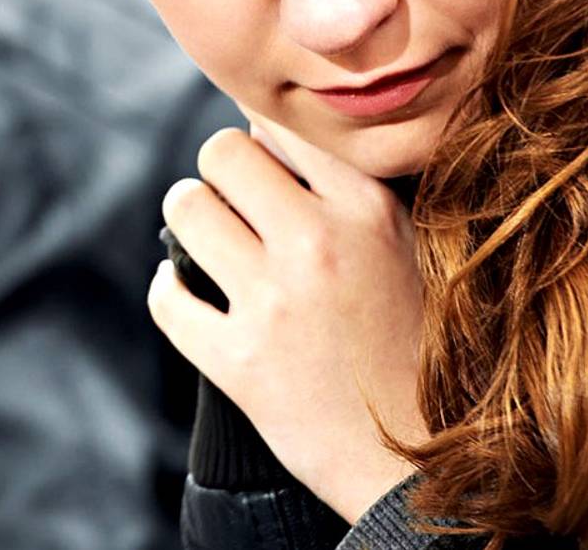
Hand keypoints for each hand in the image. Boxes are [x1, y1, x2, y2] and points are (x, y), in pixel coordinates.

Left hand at [149, 116, 426, 521]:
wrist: (421, 462)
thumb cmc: (420, 350)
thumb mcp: (414, 252)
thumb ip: (358, 193)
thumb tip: (284, 137)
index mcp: (367, 209)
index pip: (282, 125)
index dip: (267, 142)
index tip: (268, 166)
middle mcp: (317, 244)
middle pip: (221, 152)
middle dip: (220, 174)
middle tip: (233, 203)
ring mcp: (273, 303)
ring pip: (185, 207)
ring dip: (191, 219)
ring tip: (210, 239)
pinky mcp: (237, 362)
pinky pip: (167, 296)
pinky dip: (170, 289)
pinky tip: (188, 292)